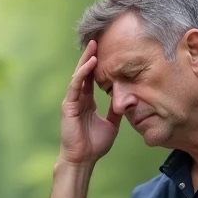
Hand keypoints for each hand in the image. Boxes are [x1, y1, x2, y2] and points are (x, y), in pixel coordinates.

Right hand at [60, 40, 120, 166]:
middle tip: (99, 38)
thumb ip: (117, 111)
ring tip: (94, 44)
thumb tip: (128, 101)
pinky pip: (76, 86)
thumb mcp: (112, 124)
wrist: (83, 159)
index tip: (107, 50)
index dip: (99, 64)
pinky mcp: (68, 106)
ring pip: (79, 75)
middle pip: (85, 72)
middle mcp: (78, 98)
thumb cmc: (94, 144)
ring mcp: (72, 101)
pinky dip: (83, 74)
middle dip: (91, 55)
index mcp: (87, 101)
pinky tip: (90, 63)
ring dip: (86, 59)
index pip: (92, 78)